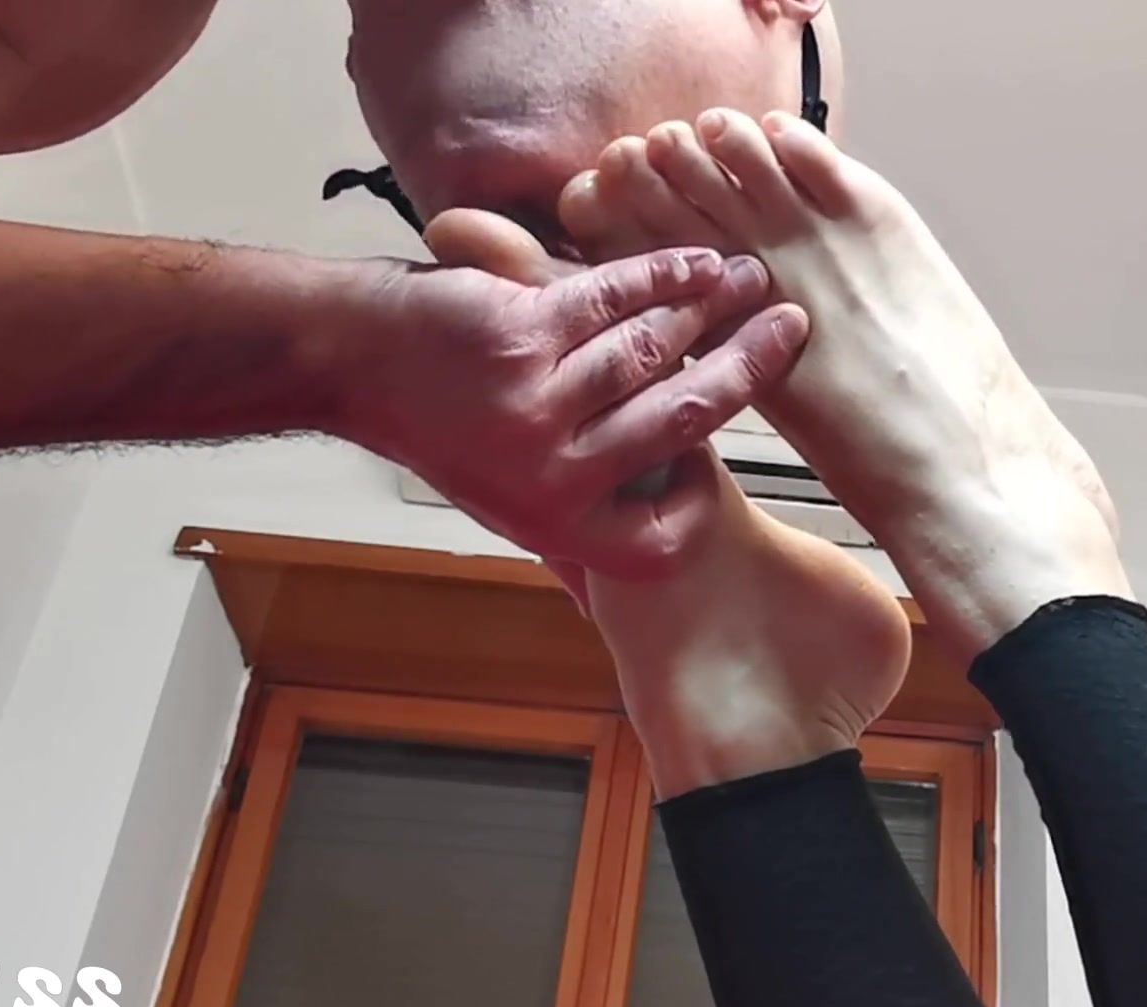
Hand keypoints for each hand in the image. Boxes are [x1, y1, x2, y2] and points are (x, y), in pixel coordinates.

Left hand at [331, 210, 807, 578]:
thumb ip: (566, 541)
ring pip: (654, 349)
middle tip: (791, 329)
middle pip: (682, 419)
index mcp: (556, 522)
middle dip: (748, 367)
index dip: (702, 502)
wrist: (355, 360)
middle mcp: (552, 471)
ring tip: (750, 280)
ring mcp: (538, 400)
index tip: (723, 459)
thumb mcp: (504, 506)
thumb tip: (607, 604)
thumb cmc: (437, 428)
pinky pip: (615, 298)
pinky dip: (663, 273)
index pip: (659, 538)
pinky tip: (694, 263)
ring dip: (712, 305)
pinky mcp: (523, 331)